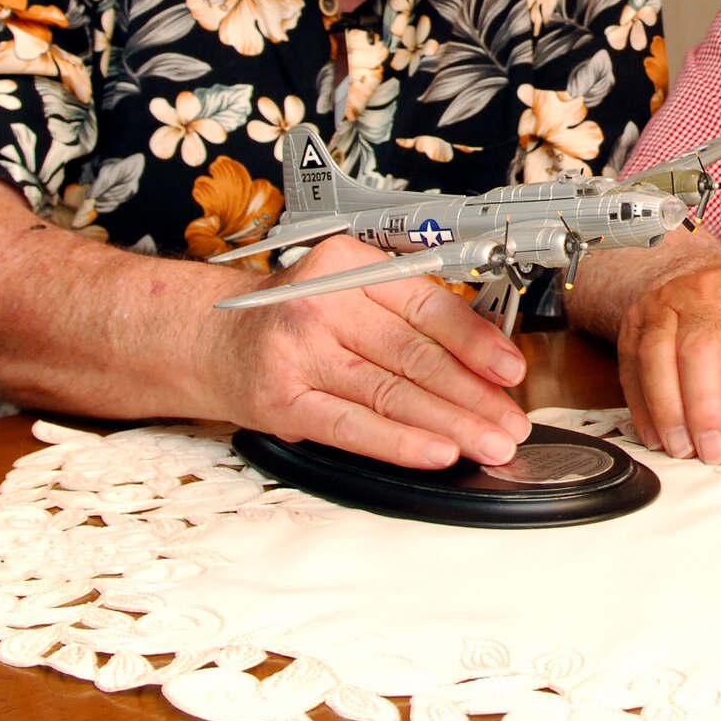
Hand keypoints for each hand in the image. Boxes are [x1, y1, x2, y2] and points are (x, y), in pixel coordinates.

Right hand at [203, 236, 530, 469]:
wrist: (210, 339)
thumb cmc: (290, 317)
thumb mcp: (347, 291)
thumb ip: (404, 312)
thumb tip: (481, 355)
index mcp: (349, 268)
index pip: (427, 306)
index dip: (476, 341)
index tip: (510, 370)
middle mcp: (322, 304)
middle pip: (415, 355)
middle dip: (473, 395)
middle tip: (510, 422)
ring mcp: (299, 352)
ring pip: (392, 393)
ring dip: (450, 424)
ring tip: (488, 443)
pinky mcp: (282, 400)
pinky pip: (353, 427)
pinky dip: (400, 442)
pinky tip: (436, 452)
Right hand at [616, 262, 720, 463]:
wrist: (711, 287)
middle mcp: (706, 292)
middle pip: (699, 349)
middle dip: (705, 408)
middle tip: (715, 451)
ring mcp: (664, 306)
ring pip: (658, 357)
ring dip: (670, 411)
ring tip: (685, 450)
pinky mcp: (635, 326)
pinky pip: (633, 368)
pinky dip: (643, 409)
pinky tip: (659, 438)